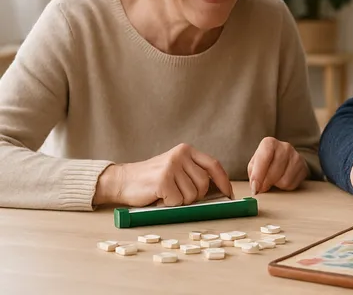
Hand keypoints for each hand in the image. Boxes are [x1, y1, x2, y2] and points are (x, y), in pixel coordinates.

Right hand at [93, 143, 232, 206]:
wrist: (122, 181)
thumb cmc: (152, 180)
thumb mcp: (176, 168)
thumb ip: (194, 173)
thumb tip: (220, 190)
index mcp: (186, 150)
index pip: (214, 165)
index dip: (224, 181)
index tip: (229, 194)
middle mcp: (180, 155)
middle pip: (204, 183)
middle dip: (196, 196)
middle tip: (180, 197)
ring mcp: (171, 166)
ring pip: (191, 195)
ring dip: (181, 201)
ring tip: (167, 194)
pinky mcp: (163, 180)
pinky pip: (177, 201)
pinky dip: (169, 204)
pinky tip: (159, 197)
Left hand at [248, 137, 308, 193]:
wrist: (283, 159)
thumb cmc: (266, 162)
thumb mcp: (254, 164)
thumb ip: (253, 174)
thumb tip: (255, 187)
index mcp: (269, 143)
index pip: (264, 159)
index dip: (258, 175)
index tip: (255, 187)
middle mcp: (285, 147)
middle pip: (274, 173)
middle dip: (266, 183)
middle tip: (262, 186)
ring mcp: (296, 156)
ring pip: (284, 181)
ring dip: (276, 185)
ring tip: (274, 179)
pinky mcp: (303, 168)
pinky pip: (292, 185)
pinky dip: (285, 187)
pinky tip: (282, 179)